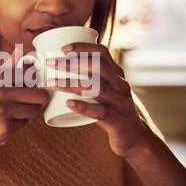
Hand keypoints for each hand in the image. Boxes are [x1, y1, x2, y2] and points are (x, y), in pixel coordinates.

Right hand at [0, 47, 49, 161]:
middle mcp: (0, 90)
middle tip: (28, 105)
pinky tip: (2, 125)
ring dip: (28, 115)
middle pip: (40, 95)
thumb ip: (6, 69)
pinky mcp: (4, 129)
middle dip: (38, 102)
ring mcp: (3, 110)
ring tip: (12, 116)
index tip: (30, 88)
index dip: (35, 83)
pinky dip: (17, 127)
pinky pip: (23, 125)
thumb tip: (21, 49)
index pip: (32, 75)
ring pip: (34, 112)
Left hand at [46, 42, 149, 156]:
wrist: (134, 138)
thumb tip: (56, 73)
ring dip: (70, 83)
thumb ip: (88, 82)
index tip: (63, 49)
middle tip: (51, 63)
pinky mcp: (117, 120)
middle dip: (71, 62)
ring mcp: (120, 102)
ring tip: (51, 82)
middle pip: (96, 67)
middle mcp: (120, 85)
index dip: (82, 47)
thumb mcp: (104, 93)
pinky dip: (83, 107)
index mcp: (117, 75)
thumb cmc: (111, 112)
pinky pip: (100, 111)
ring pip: (96, 87)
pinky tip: (68, 103)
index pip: (101, 53)